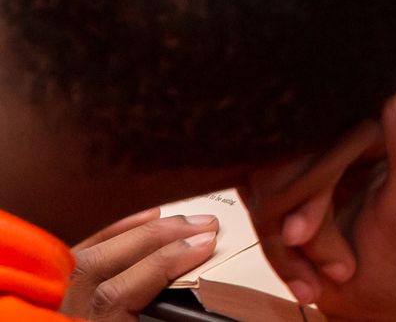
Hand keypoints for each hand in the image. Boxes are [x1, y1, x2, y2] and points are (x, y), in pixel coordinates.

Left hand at [63, 210, 217, 320]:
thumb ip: (166, 318)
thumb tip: (198, 279)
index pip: (118, 292)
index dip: (164, 263)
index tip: (205, 244)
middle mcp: (64, 315)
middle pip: (103, 264)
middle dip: (158, 238)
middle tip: (204, 225)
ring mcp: (55, 303)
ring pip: (90, 254)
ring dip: (140, 231)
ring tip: (183, 219)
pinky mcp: (55, 293)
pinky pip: (78, 254)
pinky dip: (114, 232)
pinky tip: (147, 217)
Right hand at [240, 83, 395, 321]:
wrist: (380, 298)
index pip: (340, 112)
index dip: (320, 170)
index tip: (310, 227)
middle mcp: (369, 108)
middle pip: (296, 142)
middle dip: (306, 213)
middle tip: (337, 265)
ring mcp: (327, 137)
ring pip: (269, 171)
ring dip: (292, 235)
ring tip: (335, 267)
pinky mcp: (293, 162)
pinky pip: (256, 189)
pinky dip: (275, 238)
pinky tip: (305, 268)